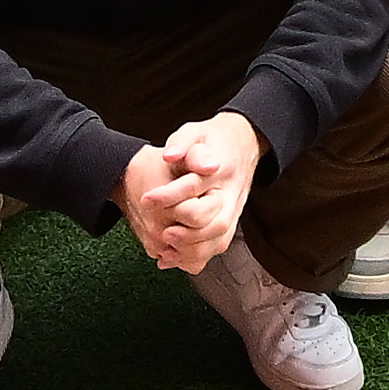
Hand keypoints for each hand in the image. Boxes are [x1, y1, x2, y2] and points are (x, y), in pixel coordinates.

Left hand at [120, 110, 265, 273]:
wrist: (242, 144)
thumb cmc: (211, 140)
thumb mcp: (194, 131)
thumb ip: (181, 143)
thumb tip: (170, 156)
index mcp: (222, 169)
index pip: (196, 186)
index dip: (168, 195)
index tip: (146, 199)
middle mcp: (231, 194)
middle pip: (214, 221)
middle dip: (185, 231)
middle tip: (162, 231)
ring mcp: (233, 211)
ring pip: (218, 239)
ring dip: (190, 248)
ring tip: (166, 246)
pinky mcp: (230, 223)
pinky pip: (216, 247)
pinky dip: (195, 257)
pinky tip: (173, 257)